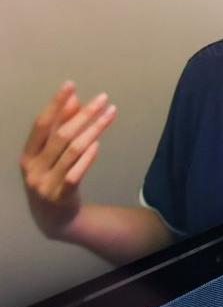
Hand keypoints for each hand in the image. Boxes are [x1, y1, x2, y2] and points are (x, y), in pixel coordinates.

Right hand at [20, 82, 116, 240]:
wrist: (54, 220)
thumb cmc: (52, 180)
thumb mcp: (50, 157)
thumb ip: (60, 129)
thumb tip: (72, 100)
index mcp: (27, 155)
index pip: (41, 124)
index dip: (55, 104)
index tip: (70, 85)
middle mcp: (33, 168)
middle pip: (60, 135)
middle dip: (83, 114)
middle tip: (103, 98)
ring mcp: (45, 183)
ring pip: (71, 151)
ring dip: (93, 130)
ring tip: (110, 113)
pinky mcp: (60, 196)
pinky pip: (75, 173)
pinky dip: (87, 157)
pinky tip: (98, 143)